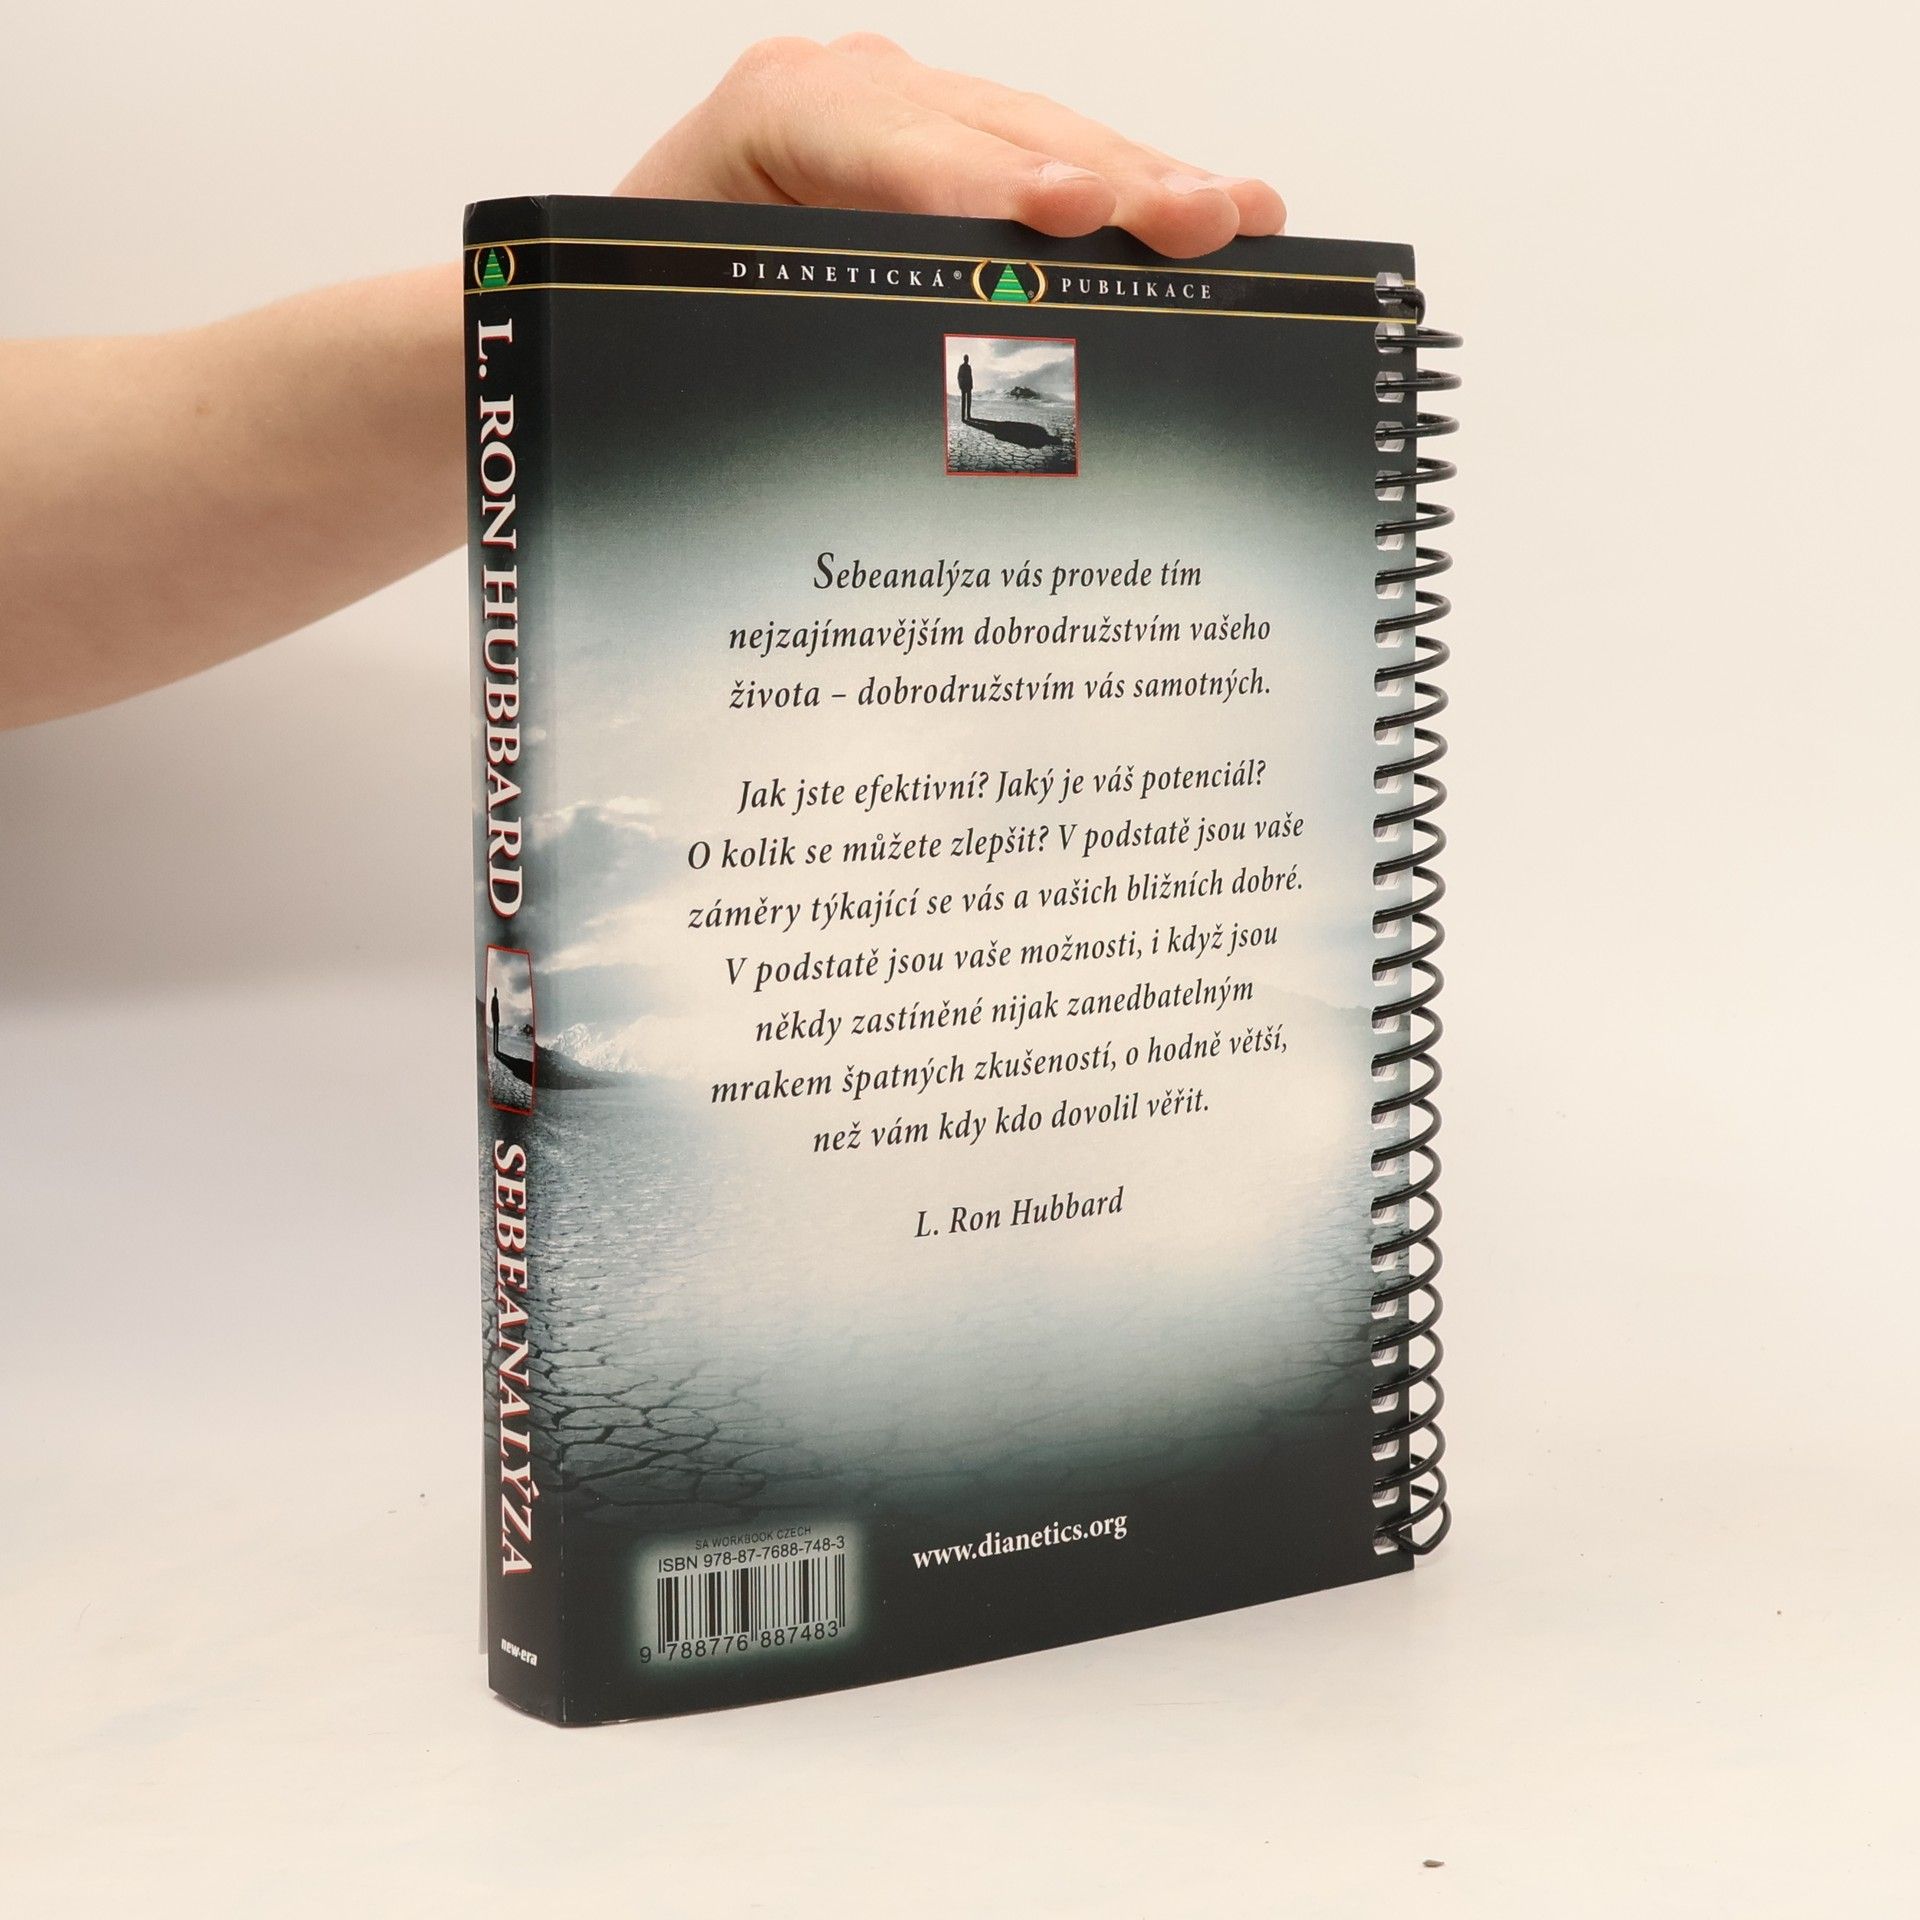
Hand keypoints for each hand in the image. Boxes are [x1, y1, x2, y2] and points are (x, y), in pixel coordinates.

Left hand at [618, 34, 1284, 259]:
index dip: (986, 182)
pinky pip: (1048, 164)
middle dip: (1107, 179)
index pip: (893, 145)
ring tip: (1240, 216)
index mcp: (775, 112)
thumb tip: (927, 391)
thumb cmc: (659, 293)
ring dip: (1147, 183)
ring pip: (1041, 139)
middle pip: (995, 131)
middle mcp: (854, 92)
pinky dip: (1130, 196)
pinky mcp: (954, 150)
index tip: (1068, 215)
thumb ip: (792, 316)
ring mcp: (913, 111)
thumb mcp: (698, 299)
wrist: (629, 280)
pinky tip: (1209, 211)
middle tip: (1204, 220)